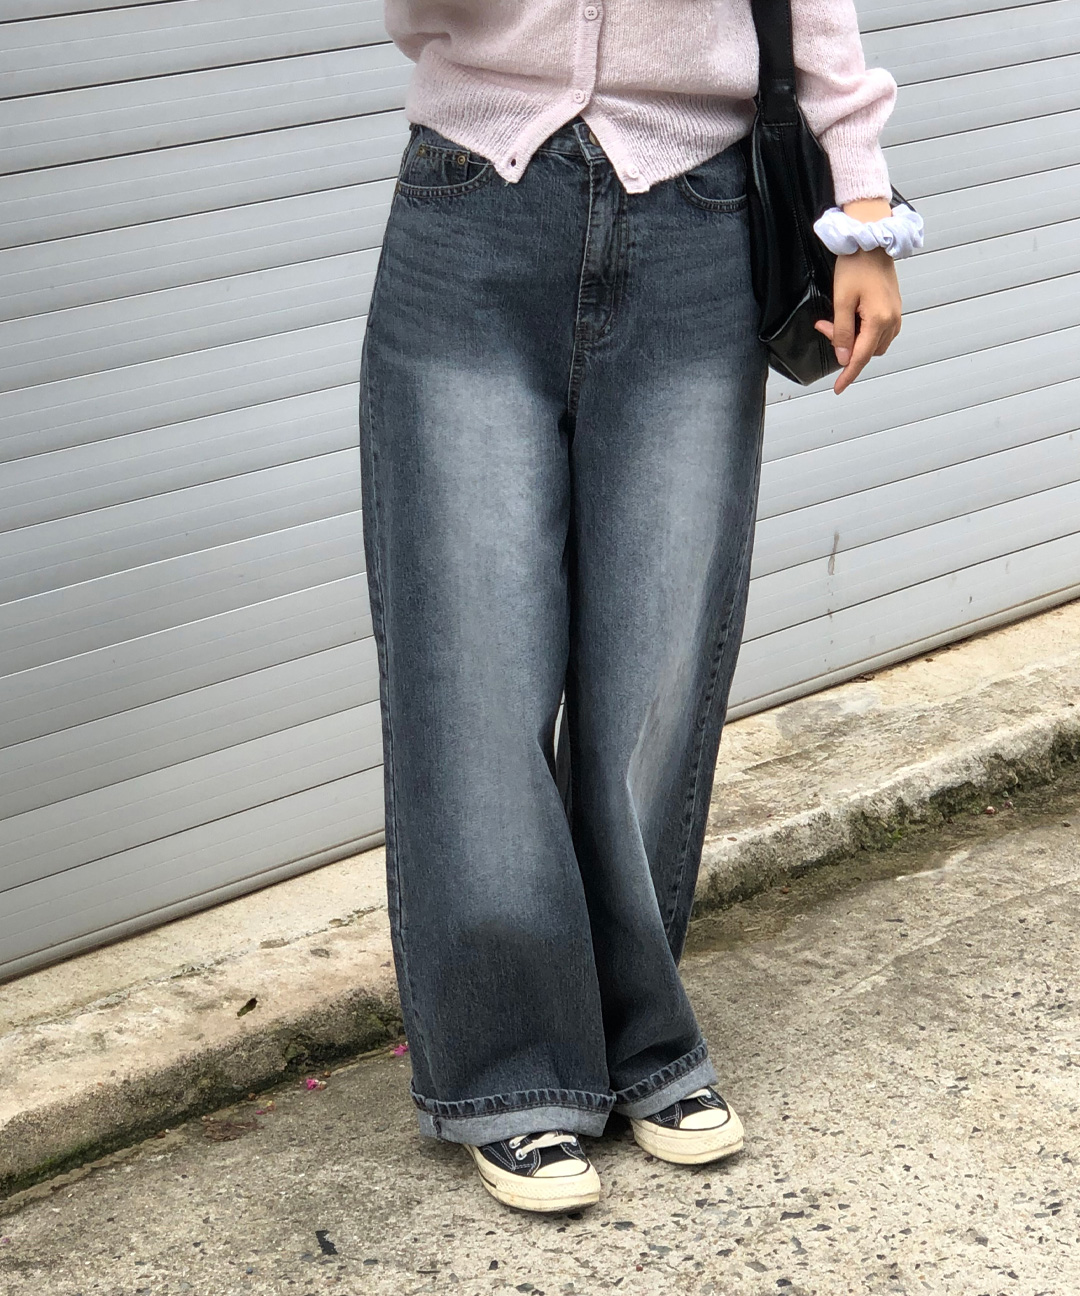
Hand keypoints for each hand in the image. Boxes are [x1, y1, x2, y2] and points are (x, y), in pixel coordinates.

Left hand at [814, 198, 902, 394]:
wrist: (871, 241)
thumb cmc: (856, 266)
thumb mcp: (841, 301)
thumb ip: (841, 332)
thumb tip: (842, 357)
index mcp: (879, 320)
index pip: (861, 357)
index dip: (848, 374)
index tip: (839, 388)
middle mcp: (891, 320)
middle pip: (867, 351)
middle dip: (845, 348)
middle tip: (826, 327)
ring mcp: (895, 314)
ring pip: (873, 343)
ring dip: (853, 340)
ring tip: (835, 321)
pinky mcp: (894, 308)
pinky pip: (879, 331)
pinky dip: (863, 332)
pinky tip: (851, 319)